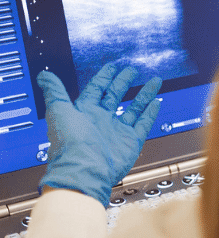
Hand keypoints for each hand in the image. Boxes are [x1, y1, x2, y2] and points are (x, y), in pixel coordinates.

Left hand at [37, 63, 162, 207]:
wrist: (84, 170)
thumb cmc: (69, 143)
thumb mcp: (58, 111)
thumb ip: (54, 91)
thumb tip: (43, 75)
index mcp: (84, 112)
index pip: (96, 89)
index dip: (104, 77)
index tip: (112, 67)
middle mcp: (101, 120)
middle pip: (116, 96)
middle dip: (124, 82)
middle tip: (132, 70)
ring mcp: (117, 131)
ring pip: (134, 108)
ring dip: (144, 94)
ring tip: (154, 80)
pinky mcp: (131, 141)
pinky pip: (143, 124)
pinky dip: (150, 113)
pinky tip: (157, 102)